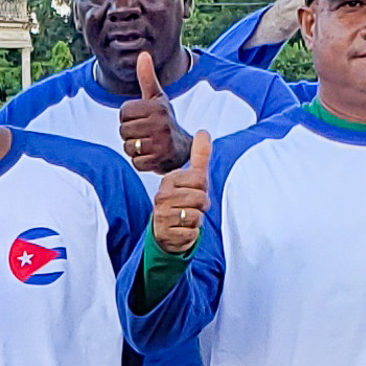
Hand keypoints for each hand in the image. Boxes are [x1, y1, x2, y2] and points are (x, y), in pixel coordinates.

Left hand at [120, 49, 189, 173]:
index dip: (127, 118)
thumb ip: (147, 78)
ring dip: (133, 149)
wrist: (183, 148)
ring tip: (146, 144)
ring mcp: (160, 142)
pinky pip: (135, 162)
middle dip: (129, 134)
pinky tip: (150, 155)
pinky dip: (140, 162)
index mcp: (156, 106)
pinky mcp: (159, 159)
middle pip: (123, 130)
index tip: (140, 119)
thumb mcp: (157, 98)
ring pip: (128, 147)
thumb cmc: (164, 120)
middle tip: (143, 134)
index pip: (123, 112)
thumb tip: (143, 54)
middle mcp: (160, 123)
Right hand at [150, 130, 210, 254]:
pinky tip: (182, 230)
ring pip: (196, 216)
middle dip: (201, 206)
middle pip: (201, 198)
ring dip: (196, 220)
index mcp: (169, 179)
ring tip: (186, 218)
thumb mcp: (192, 178)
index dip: (203, 188)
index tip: (193, 192)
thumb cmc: (182, 201)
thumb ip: (199, 156)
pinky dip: (191, 234)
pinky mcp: (166, 233)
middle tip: (191, 207)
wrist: (166, 231)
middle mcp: (162, 195)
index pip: (200, 179)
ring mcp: (162, 215)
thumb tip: (203, 132)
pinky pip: (191, 232)